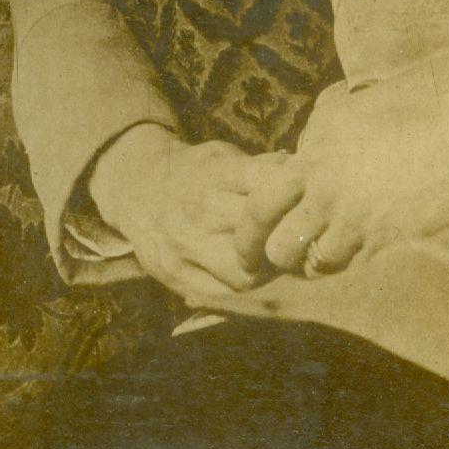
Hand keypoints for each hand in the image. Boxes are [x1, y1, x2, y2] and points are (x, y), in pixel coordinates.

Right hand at [88, 123, 301, 307]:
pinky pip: (223, 293)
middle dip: (285, 237)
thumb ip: (262, 166)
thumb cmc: (196, 171)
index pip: (266, 189)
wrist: (138, 190)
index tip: (309, 199)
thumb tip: (303, 173)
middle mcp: (199, 212)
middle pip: (257, 236)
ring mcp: (185, 249)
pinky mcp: (176, 277)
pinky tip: (255, 270)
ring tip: (278, 256)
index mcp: (216, 175)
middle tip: (300, 235)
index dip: (294, 196)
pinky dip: (245, 285)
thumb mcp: (225, 155)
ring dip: (269, 268)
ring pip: (244, 273)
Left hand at [233, 81, 448, 279]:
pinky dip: (352, 267)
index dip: (251, 231)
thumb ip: (319, 130)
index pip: (259, 202)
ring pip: (312, 262)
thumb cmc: (419, 112)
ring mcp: (354, 217)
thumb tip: (300, 153)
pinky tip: (366, 251)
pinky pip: (351, 269)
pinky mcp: (385, 240)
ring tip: (336, 250)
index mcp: (315, 150)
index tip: (255, 244)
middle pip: (275, 243)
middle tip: (293, 255)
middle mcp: (325, 186)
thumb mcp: (355, 106)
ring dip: (319, 262)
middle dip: (279, 253)